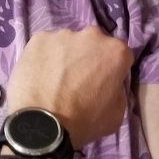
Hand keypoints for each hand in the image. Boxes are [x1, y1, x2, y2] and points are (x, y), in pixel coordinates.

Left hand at [8, 27, 132, 147]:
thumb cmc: (85, 120)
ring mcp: (63, 34)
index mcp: (116, 51)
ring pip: (68, 43)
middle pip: (94, 44)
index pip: (119, 56)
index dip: (112, 70)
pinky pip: (46, 46)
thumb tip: (109, 83)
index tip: (102, 82)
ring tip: (55, 80)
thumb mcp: (117, 111)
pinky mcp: (39, 38)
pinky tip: (40, 76)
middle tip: (78, 80)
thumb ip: (118, 88)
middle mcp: (92, 35)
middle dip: (89, 58)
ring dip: (66, 57)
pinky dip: (44, 57)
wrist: (44, 124)